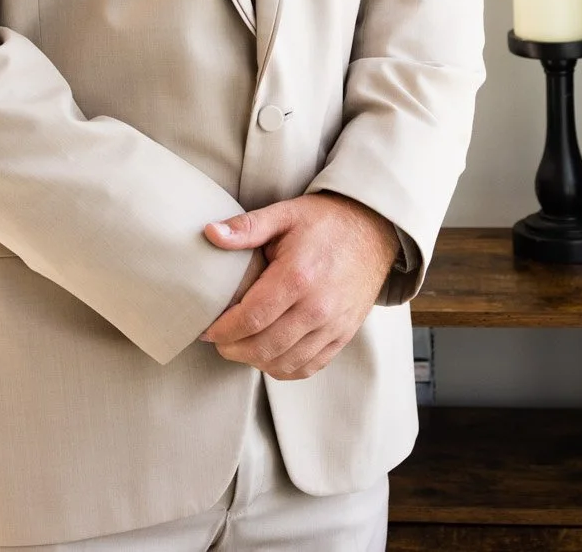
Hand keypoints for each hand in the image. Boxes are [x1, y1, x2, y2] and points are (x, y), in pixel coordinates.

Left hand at [198, 193, 398, 379]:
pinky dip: (283, 367)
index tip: (206, 329)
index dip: (222, 330)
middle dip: (232, 349)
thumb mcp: (284, 214)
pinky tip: (268, 353)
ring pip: (283, 363)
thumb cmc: (325, 221)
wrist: (374, 230)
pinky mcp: (343, 336)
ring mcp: (333, 326)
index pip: (250, 318)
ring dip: (254, 360)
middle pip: (263, 347)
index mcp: (297, 277)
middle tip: (218, 340)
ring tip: (240, 346)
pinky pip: (308, 368)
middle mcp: (317, 308)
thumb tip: (209, 233)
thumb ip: (246, 227)